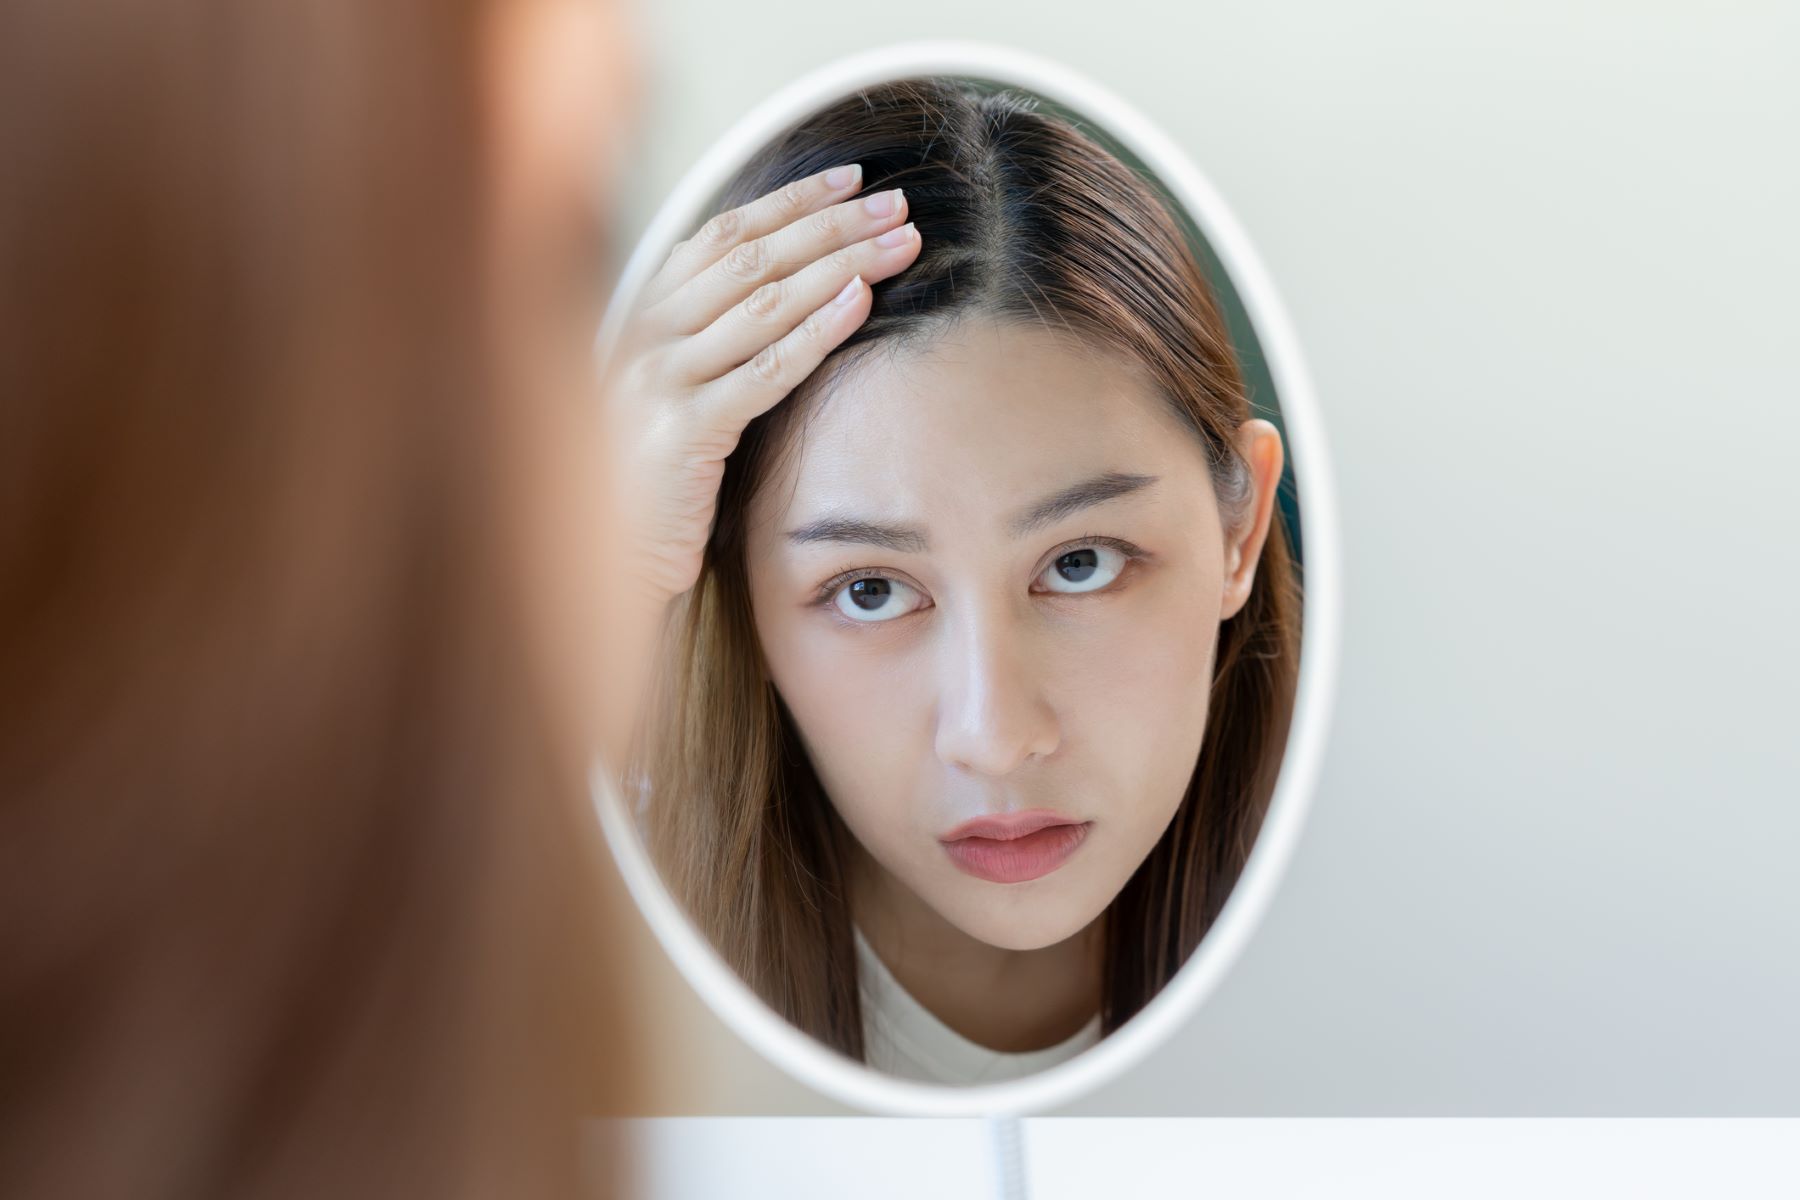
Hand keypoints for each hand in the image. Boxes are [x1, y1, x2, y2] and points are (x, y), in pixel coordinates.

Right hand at [603, 162, 923, 609]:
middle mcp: (646, 334)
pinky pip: (762, 370)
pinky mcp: (683, 432)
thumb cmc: (649, 476)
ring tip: (899, 245)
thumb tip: (789, 286)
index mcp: (644, 313)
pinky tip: (861, 303)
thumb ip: (710, 338)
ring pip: (762, 303)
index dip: (791, 201)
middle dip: (830, 225)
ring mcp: (659, 380)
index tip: (852, 179)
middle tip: (896, 206)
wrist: (600, 561)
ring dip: (839, 265)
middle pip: (752, 258)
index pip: (724, 234)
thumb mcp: (672, 391)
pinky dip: (815, 331)